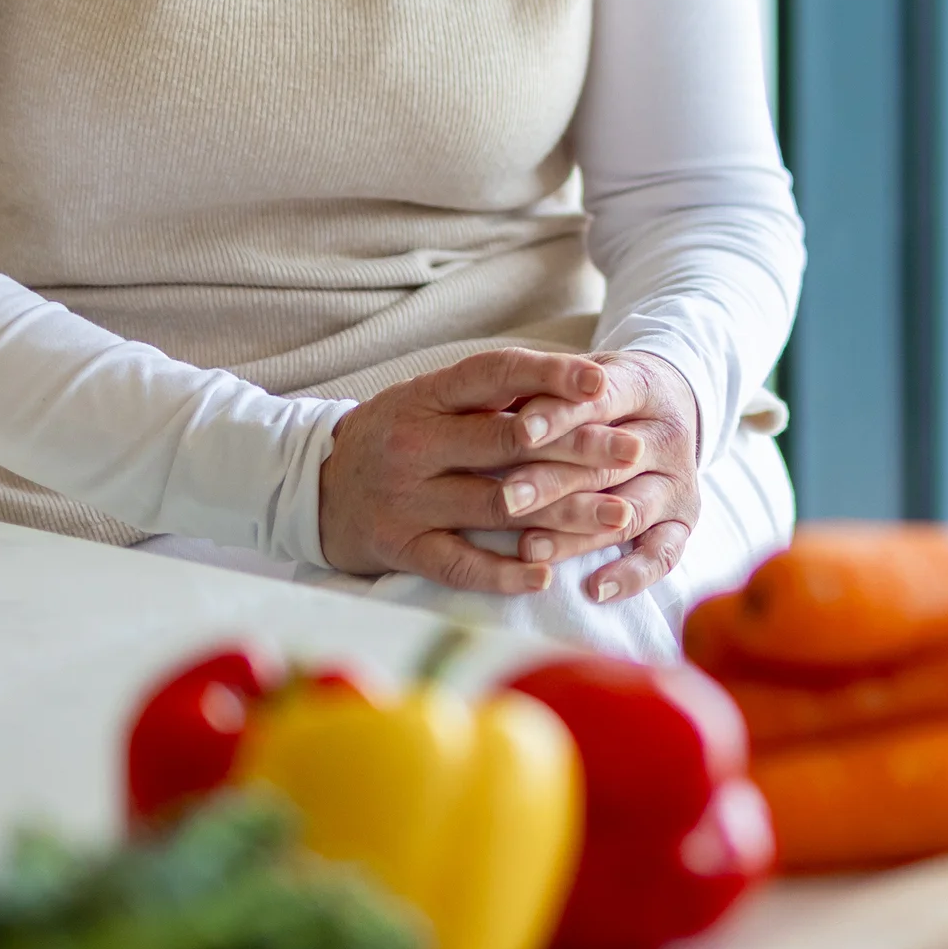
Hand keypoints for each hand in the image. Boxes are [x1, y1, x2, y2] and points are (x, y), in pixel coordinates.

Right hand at [317, 348, 628, 591]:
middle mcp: (413, 444)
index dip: (550, 375)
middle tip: (633, 449)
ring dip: (564, 513)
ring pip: (498, 507)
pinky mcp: (399, 548)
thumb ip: (491, 395)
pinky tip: (547, 574)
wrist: (315, 488)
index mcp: (424, 395)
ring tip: (618, 515)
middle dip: (578, 447)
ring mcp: (406, 499)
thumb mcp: (429, 399)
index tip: (602, 381)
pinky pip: (460, 564)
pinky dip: (504, 572)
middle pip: (508, 443)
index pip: (494, 374)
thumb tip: (577, 382)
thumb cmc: (395, 435)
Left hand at [494, 350, 701, 607]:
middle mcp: (668, 435)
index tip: (520, 432)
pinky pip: (664, 555)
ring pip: (631, 511)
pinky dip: (632, 575)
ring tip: (530, 548)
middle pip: (610, 462)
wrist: (666, 404)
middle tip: (507, 500)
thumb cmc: (600, 393)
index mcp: (643, 386)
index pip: (601, 401)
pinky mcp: (684, 522)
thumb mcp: (578, 377)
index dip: (560, 417)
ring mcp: (679, 482)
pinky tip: (594, 590)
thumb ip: (542, 387)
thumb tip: (489, 404)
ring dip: (579, 533)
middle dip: (554, 481)